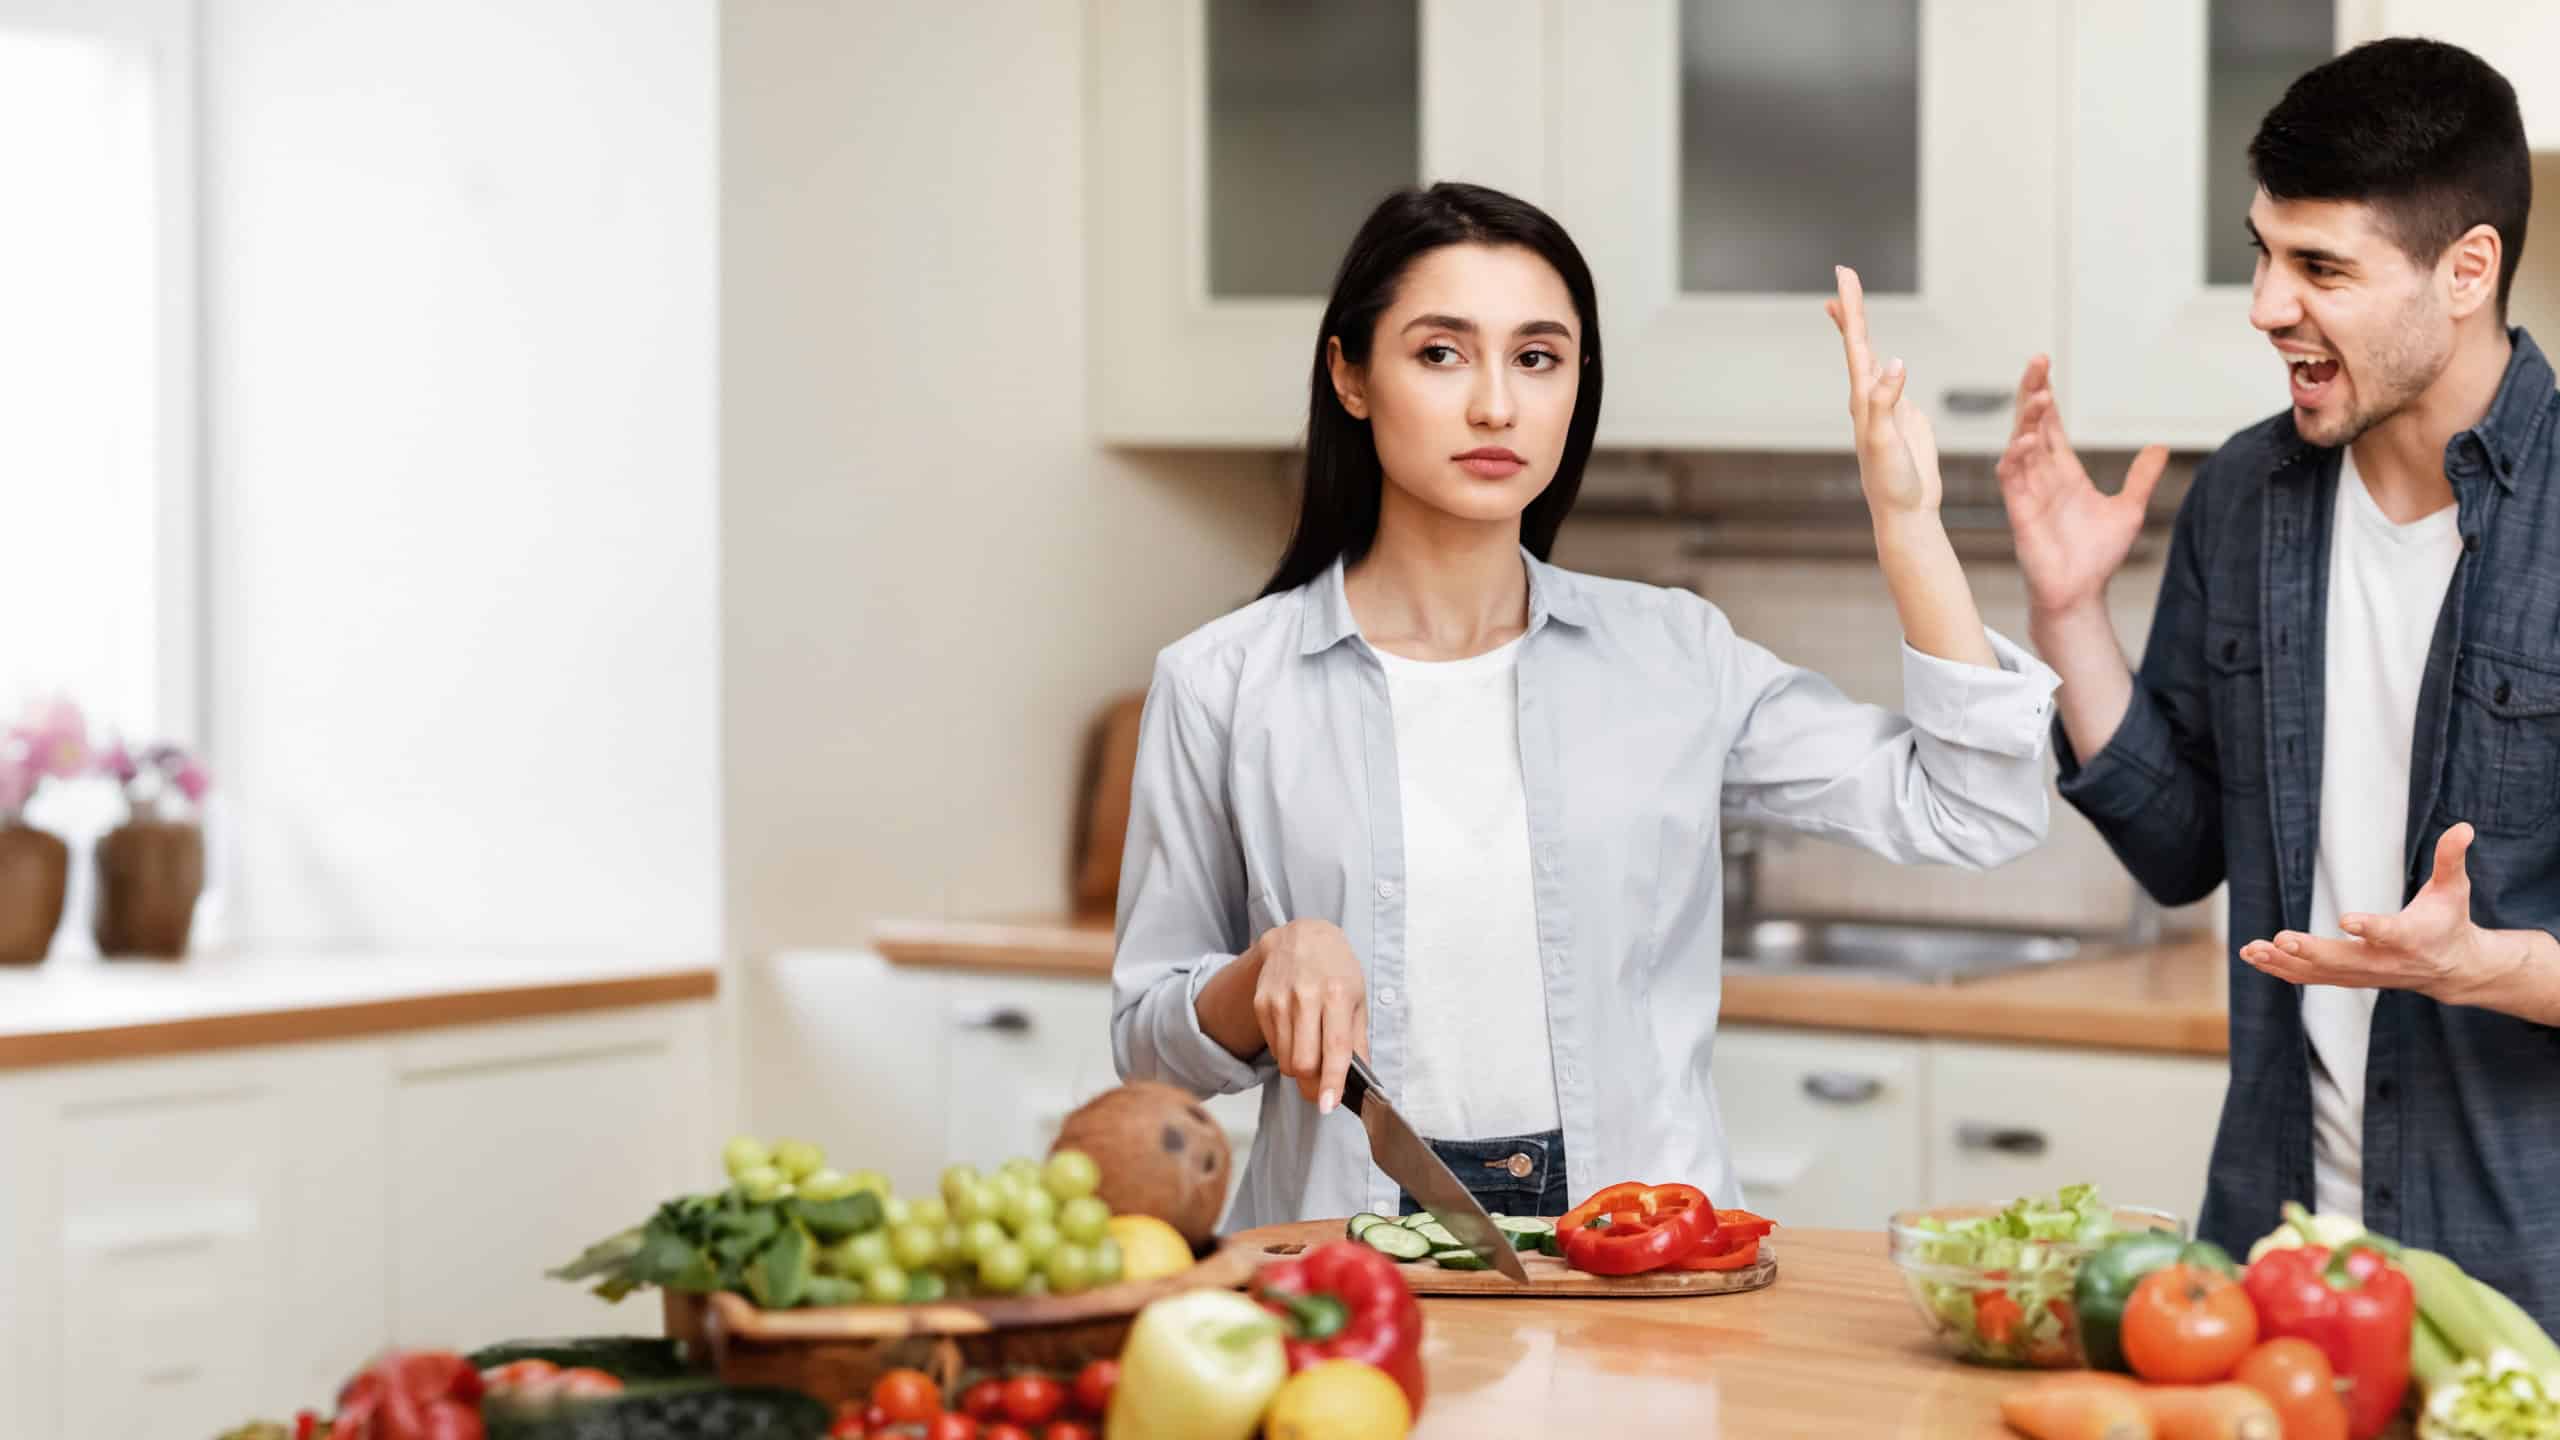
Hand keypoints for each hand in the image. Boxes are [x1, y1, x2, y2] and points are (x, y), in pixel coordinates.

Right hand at [1246, 918, 1368, 1112]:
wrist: (1301, 937)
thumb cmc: (1336, 969)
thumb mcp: (1357, 998)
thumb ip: (1358, 1041)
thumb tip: (1362, 1081)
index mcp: (1337, 994)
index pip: (1334, 1049)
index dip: (1332, 1082)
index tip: (1327, 1105)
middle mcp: (1305, 997)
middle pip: (1304, 1063)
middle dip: (1313, 1085)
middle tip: (1321, 1090)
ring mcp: (1279, 1000)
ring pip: (1286, 1060)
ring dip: (1301, 1071)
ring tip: (1312, 1056)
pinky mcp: (1262, 1004)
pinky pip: (1274, 1047)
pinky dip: (1287, 1053)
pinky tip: (1298, 1036)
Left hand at [1825, 266, 1939, 515]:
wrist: (1906, 511)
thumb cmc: (1892, 483)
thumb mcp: (1886, 442)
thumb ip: (1885, 403)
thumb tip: (1893, 362)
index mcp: (1864, 400)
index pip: (1857, 345)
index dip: (1852, 309)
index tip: (1843, 277)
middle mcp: (1870, 398)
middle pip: (1860, 344)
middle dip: (1853, 308)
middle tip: (1844, 273)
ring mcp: (1887, 406)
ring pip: (1871, 359)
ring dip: (1861, 331)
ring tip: (1850, 306)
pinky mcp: (1905, 416)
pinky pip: (1892, 380)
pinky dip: (1886, 361)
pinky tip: (1885, 360)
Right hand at [1998, 356, 2168, 617]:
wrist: (2082, 594)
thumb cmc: (2096, 557)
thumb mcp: (2129, 508)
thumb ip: (2140, 477)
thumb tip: (2159, 448)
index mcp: (2064, 473)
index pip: (2050, 425)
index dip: (2045, 396)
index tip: (2044, 365)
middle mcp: (2043, 477)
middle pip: (2031, 424)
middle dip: (2032, 392)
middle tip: (2037, 362)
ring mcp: (2029, 493)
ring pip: (2020, 445)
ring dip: (2026, 419)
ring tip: (2038, 394)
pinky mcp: (2020, 512)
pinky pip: (2012, 478)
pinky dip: (2016, 458)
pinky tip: (2026, 439)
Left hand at [2241, 823, 2509, 997]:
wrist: (2451, 968)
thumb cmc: (2448, 921)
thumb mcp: (2454, 889)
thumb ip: (2450, 858)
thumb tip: (2463, 826)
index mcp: (2410, 937)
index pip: (2389, 933)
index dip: (2370, 928)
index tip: (2347, 919)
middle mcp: (2385, 961)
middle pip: (2345, 960)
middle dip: (2312, 951)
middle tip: (2281, 938)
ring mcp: (2364, 975)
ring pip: (2321, 973)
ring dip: (2284, 963)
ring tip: (2251, 949)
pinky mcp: (2349, 979)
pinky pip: (2311, 978)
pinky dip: (2282, 969)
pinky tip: (2254, 957)